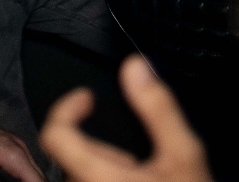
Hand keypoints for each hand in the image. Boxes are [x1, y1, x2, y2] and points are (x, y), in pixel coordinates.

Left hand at [40, 56, 210, 181]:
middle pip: (73, 157)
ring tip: (143, 179)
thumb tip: (136, 68)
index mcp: (96, 176)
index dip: (67, 108)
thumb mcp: (184, 155)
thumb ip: (158, 109)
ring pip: (82, 177)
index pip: (54, 134)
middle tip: (140, 160)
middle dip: (101, 148)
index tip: (87, 99)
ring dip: (104, 171)